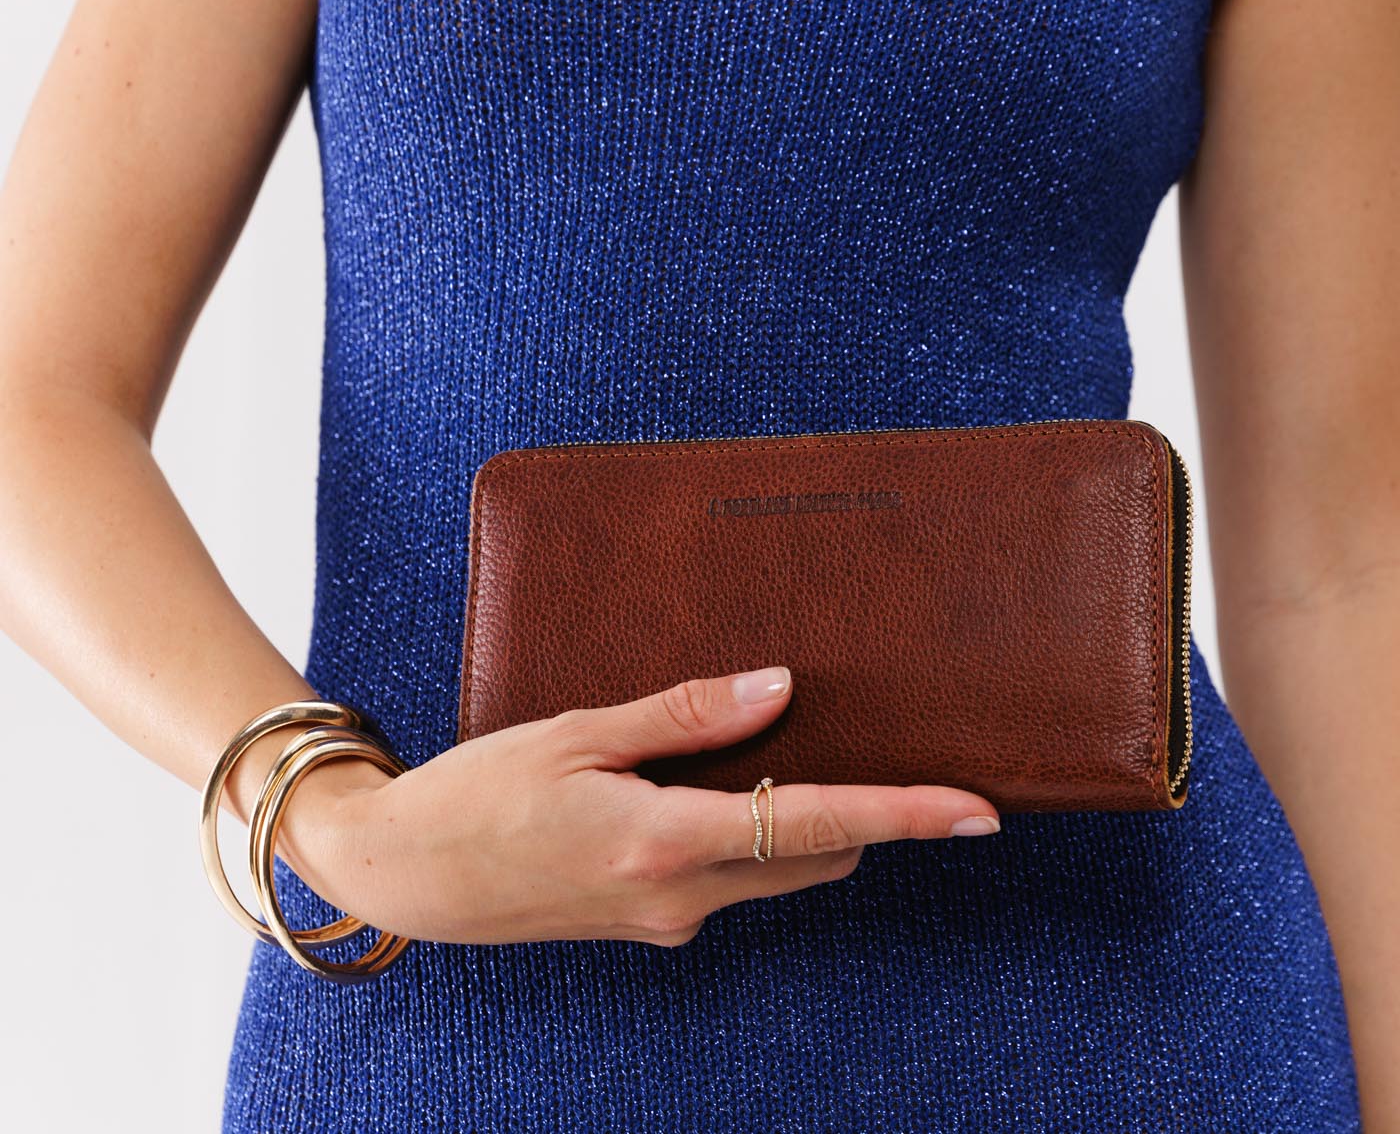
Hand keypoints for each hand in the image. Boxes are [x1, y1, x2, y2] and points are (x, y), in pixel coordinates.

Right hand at [287, 665, 1002, 946]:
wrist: (407, 873)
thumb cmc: (477, 792)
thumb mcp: (576, 734)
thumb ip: (685, 715)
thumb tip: (779, 688)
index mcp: (663, 840)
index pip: (815, 823)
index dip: (905, 815)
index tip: (978, 811)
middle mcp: (680, 895)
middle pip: (814, 852)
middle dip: (857, 809)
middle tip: (863, 735)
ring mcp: (667, 920)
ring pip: (777, 867)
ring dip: (798, 817)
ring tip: (768, 744)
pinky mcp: (649, 924)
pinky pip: (731, 875)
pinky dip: (748, 831)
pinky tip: (705, 780)